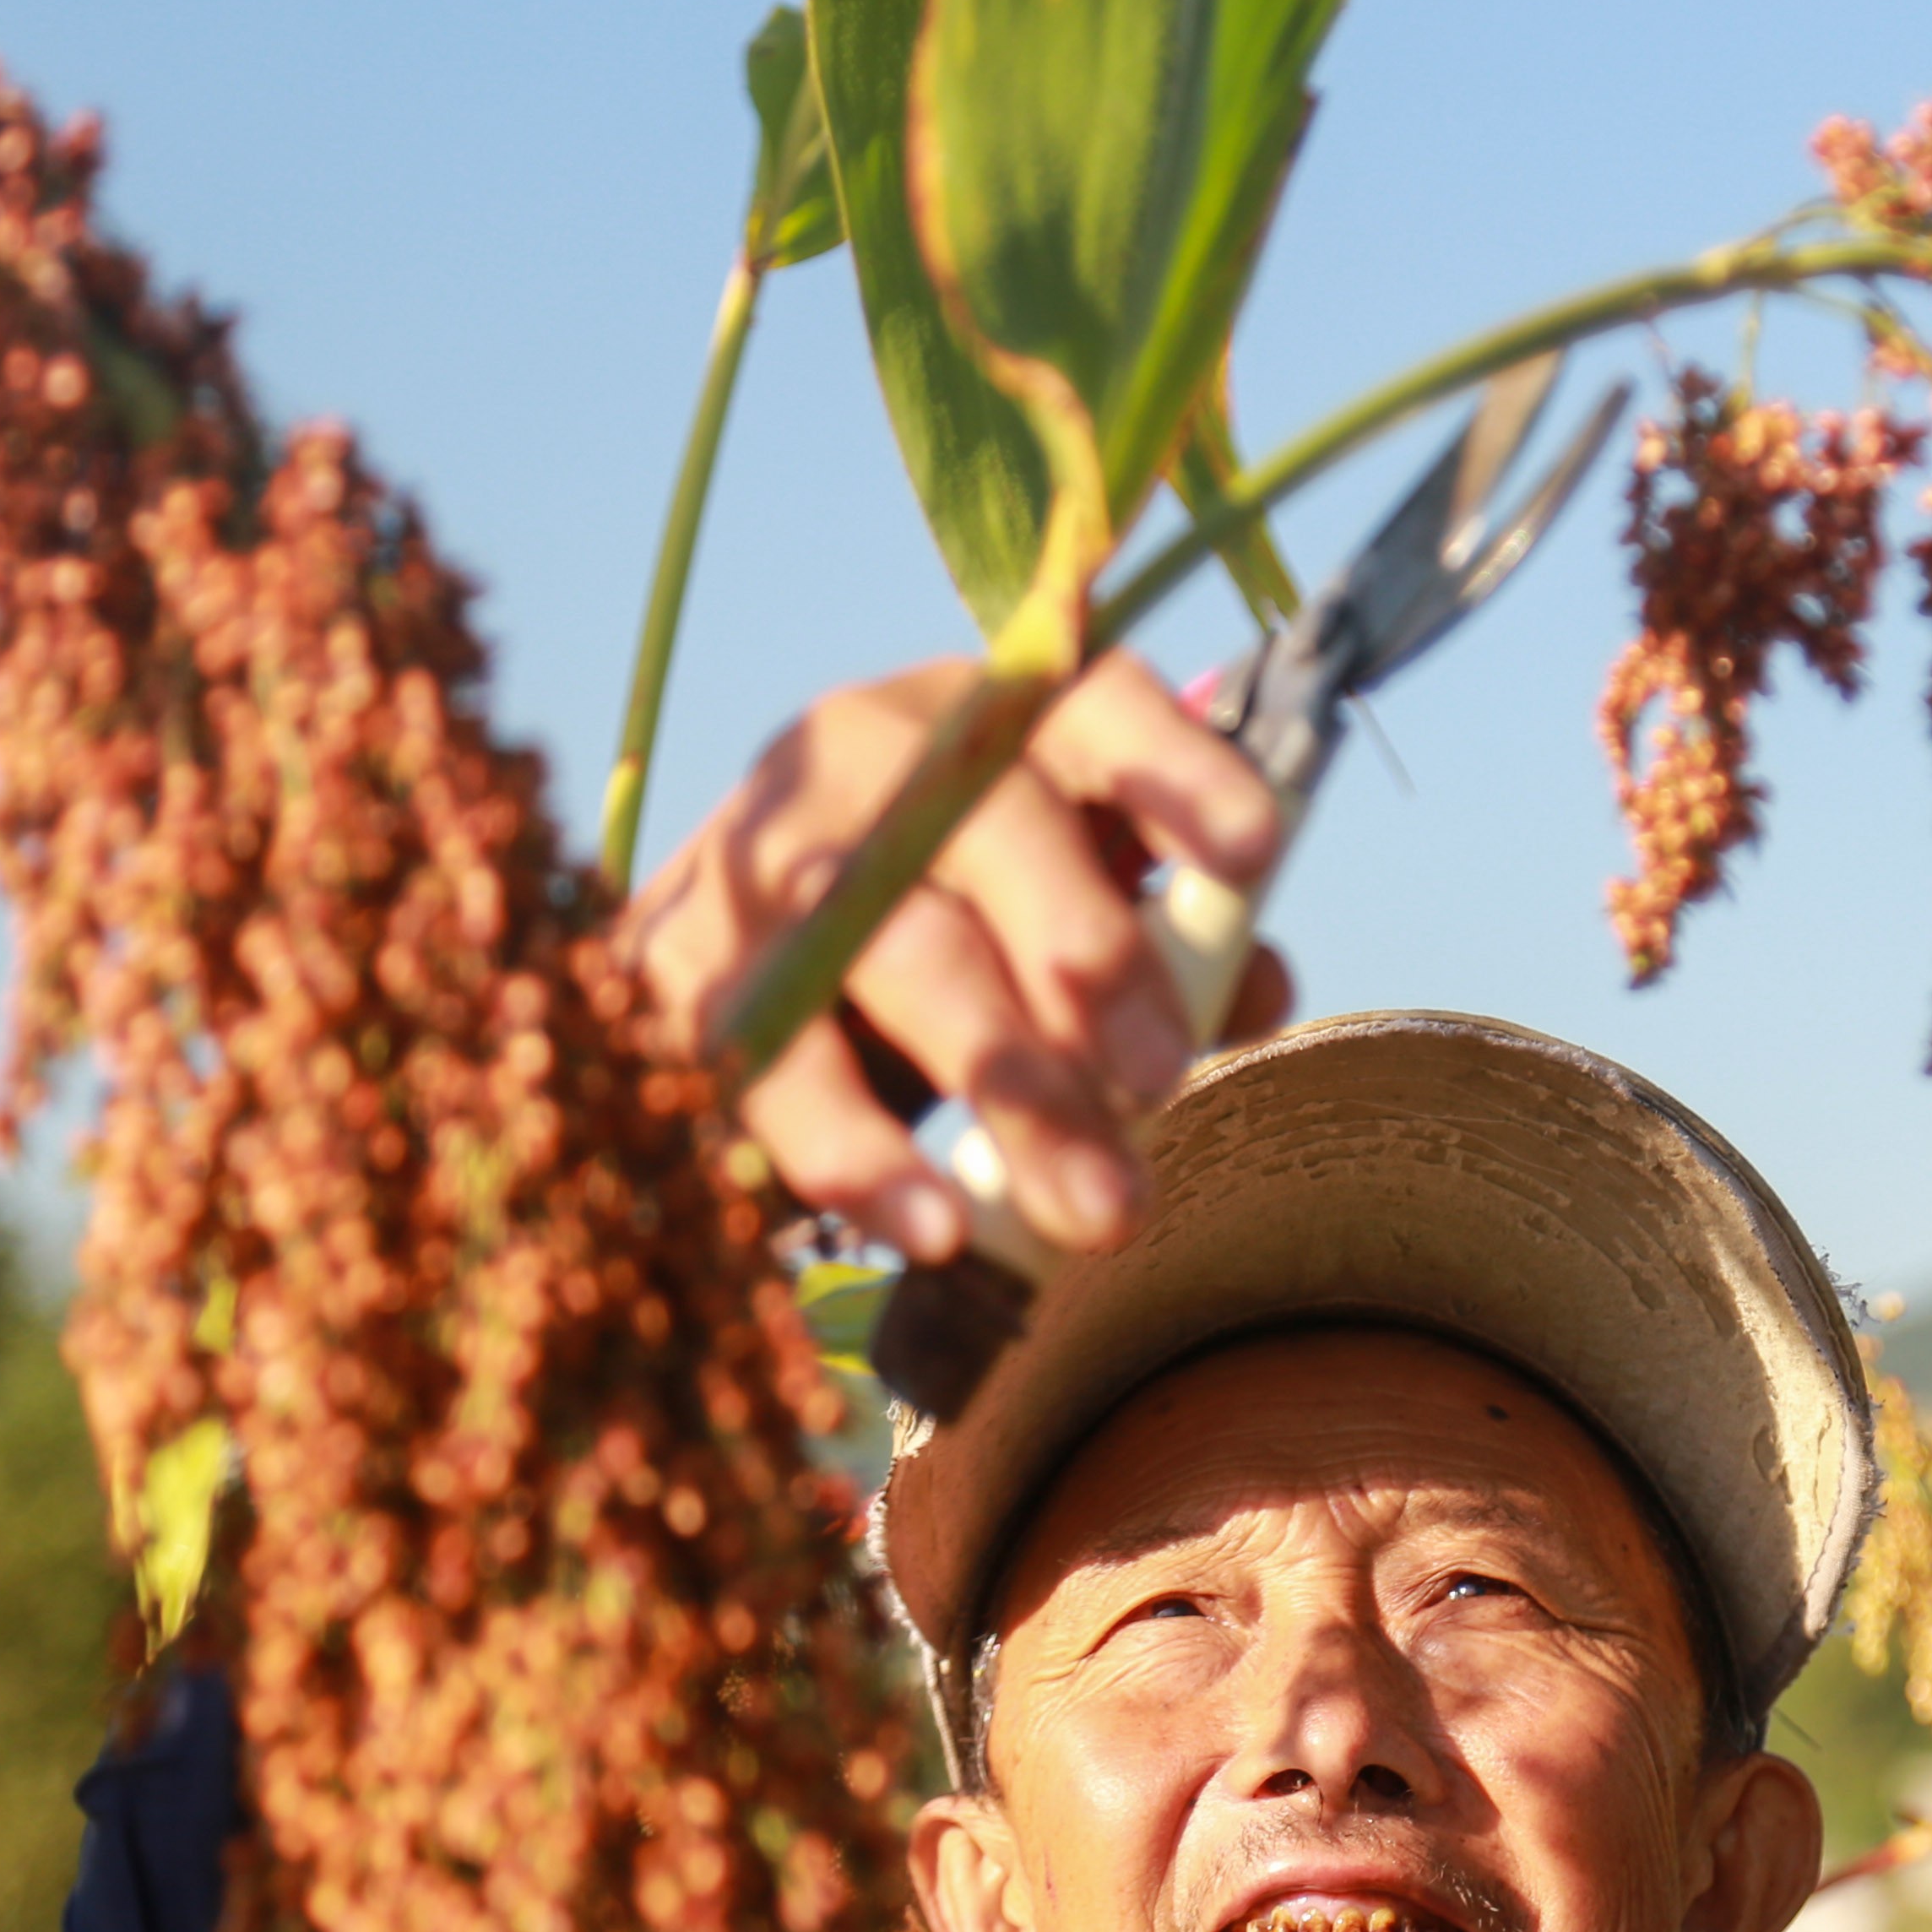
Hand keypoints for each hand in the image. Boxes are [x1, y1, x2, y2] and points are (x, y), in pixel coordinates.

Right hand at [621, 653, 1294, 1261]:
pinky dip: (858, 1153)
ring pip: (897, 953)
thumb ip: (1169, 941)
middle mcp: (868, 750)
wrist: (722, 954)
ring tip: (1094, 1208)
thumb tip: (1255, 984)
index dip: (1178, 772)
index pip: (1094, 705)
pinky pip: (775, 1063)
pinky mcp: (676, 961)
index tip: (1255, 852)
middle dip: (1091, 963)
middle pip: (995, 836)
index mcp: (987, 717)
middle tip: (1162, 1083)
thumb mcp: (1061, 910)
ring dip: (1004, 1081)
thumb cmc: (948, 925)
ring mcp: (762, 848)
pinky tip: (937, 1227)